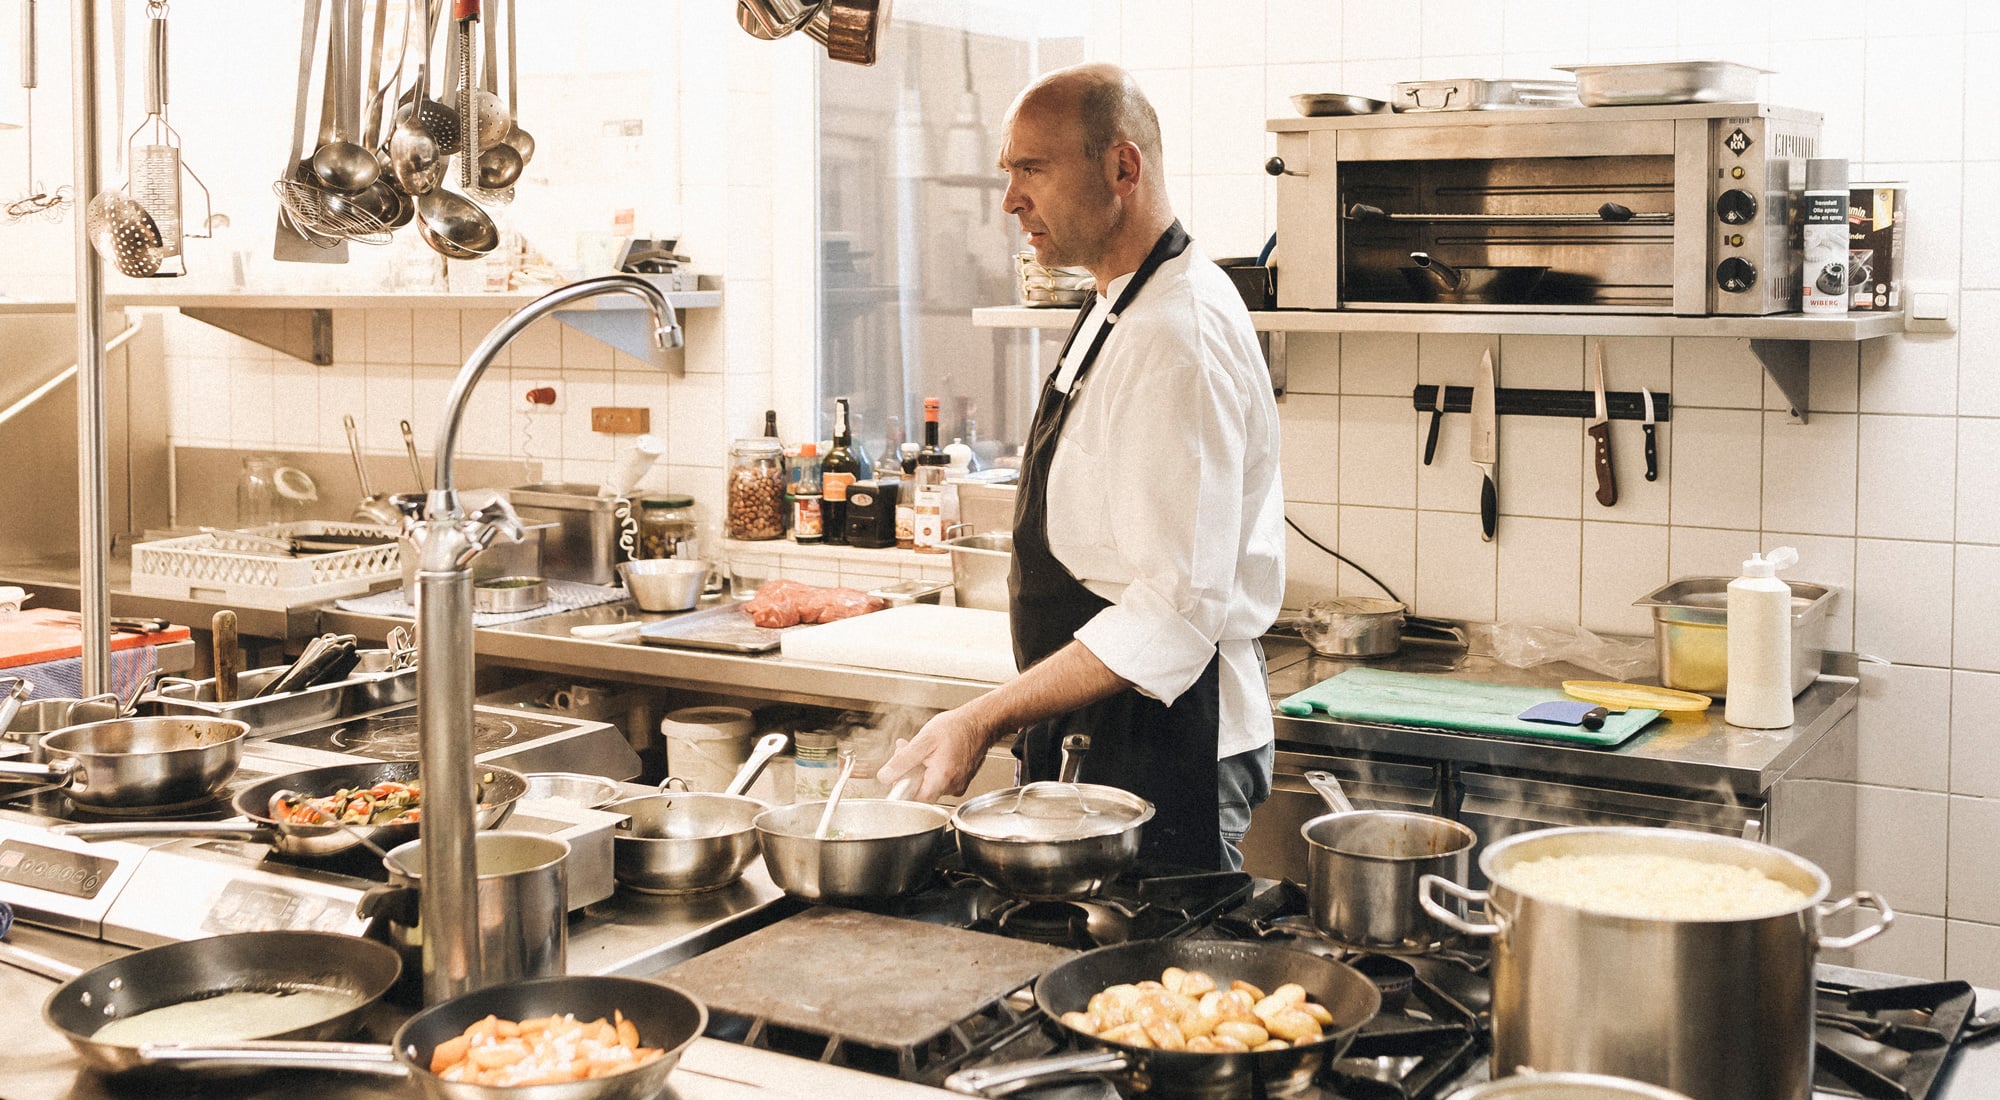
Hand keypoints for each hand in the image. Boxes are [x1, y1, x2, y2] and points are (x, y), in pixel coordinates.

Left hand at [876, 707, 996, 802]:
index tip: (898, 772)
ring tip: (922, 748)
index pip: (914, 800)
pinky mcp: (960, 781)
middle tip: (905, 751)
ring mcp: (958, 785)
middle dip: (908, 772)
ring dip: (919, 768)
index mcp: (942, 779)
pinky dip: (931, 768)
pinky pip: (939, 780)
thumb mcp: (923, 741)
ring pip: (929, 784)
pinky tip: (932, 753)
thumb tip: (885, 776)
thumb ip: (902, 761)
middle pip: (920, 791)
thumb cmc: (956, 728)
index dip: (902, 787)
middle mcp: (952, 787)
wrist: (980, 722)